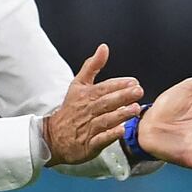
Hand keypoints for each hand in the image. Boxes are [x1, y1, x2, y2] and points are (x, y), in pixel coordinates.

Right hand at [44, 44, 143, 165]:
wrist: (53, 136)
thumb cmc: (71, 109)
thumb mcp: (78, 84)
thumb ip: (92, 66)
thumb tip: (104, 48)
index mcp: (86, 95)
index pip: (104, 87)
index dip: (119, 84)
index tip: (133, 81)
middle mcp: (88, 110)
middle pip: (106, 102)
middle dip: (122, 96)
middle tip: (138, 91)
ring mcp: (88, 128)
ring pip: (105, 120)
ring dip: (120, 114)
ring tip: (135, 109)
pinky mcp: (89, 144)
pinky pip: (100, 139)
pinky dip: (110, 135)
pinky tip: (121, 131)